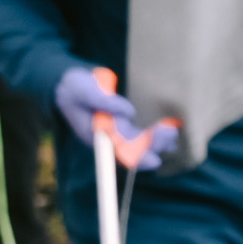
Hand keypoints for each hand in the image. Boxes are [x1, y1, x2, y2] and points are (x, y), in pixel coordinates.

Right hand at [52, 63, 180, 172]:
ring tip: (172, 131)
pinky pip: (143, 135)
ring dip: (158, 140)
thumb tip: (129, 112)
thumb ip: (103, 100)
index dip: (137, 158)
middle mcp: (107, 139)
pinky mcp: (123, 125)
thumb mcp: (84, 90)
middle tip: (170, 132)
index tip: (154, 161)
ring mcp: (116, 133)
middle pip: (134, 150)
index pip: (118, 153)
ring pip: (141, 143)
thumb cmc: (73, 86)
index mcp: (95, 135)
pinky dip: (156, 134)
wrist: (70, 82)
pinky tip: (170, 129)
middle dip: (153, 144)